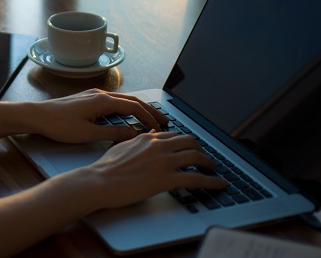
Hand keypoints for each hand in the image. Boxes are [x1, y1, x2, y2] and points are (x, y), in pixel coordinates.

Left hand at [32, 89, 168, 143]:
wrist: (37, 115)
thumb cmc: (59, 125)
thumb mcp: (88, 133)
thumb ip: (113, 134)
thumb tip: (134, 134)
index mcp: (103, 101)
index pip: (134, 107)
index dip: (149, 118)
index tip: (160, 128)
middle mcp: (100, 94)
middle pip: (132, 100)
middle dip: (149, 110)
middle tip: (164, 120)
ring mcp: (94, 95)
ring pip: (123, 100)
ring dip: (138, 109)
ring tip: (150, 119)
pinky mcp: (88, 99)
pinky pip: (113, 102)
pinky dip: (126, 108)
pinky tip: (128, 117)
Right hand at [78, 131, 227, 209]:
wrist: (100, 181)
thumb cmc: (106, 168)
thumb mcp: (122, 146)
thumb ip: (138, 141)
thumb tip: (148, 135)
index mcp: (148, 138)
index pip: (174, 136)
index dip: (186, 142)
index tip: (191, 147)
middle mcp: (159, 146)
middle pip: (190, 142)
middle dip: (201, 149)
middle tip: (205, 158)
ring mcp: (164, 162)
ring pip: (197, 157)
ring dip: (210, 163)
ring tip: (214, 170)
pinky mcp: (167, 179)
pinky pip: (197, 178)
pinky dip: (212, 181)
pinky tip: (220, 184)